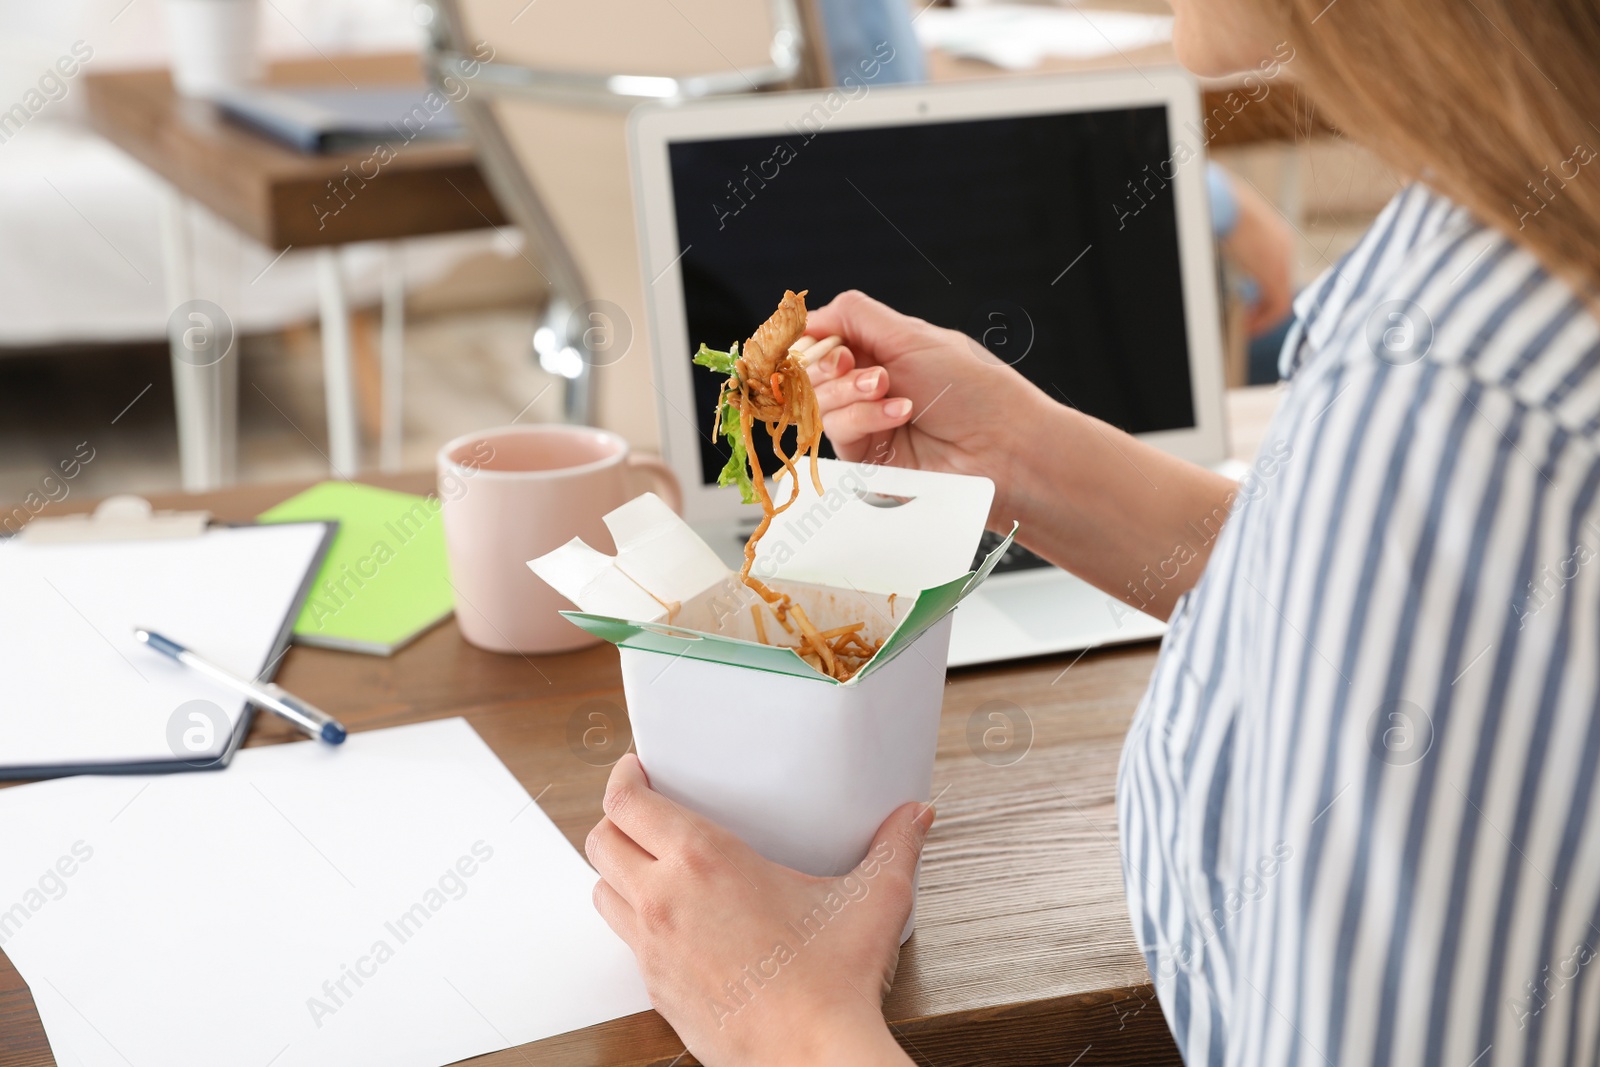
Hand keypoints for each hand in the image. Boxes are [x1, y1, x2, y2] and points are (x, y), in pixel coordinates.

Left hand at [587, 754, 928, 1066]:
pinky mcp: (657, 990)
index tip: (637, 770)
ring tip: (652, 863)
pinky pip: (627, 942)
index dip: (624, 778)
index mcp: (704, 861)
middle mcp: (666, 900)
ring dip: (619, 873)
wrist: (811, 1057)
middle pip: (601, 841)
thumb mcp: (870, 900)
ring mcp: (654, 950)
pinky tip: (676, 922)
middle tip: (642, 811)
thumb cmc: (831, 984)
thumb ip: (894, 847)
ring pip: (603, 893)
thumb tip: (914, 817)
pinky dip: (638, 922)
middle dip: (616, 820)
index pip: (628, 803)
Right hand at [803, 290, 1050, 528]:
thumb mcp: (912, 336)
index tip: (822, 339)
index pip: (823, 338)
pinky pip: (838, 431)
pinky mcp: (867, 458)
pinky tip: (898, 414)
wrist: (1001, 445)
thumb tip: (808, 315)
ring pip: (819, 401)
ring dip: (850, 391)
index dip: (814, 338)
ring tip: (889, 390)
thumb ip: (856, 316)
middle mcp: (870, 385)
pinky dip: (863, 417)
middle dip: (828, 365)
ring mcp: (867, 422)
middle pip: (811, 371)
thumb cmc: (971, 386)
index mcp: (882, 349)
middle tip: (854, 365)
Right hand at [1220, 172, 1295, 335]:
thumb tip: (1223, 254)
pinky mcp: (1274, 276)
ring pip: (1281, 300)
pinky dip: (1265, 320)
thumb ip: (1235, 245)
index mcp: (1276, 237)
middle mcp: (1284, 249)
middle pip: (1280, 287)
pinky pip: (1278, 307)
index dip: (1262, 293)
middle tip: (1247, 320)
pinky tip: (1249, 326)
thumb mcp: (1232, 227)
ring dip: (1264, 317)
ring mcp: (1282, 262)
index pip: (1277, 272)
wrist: (1225, 204)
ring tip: (1247, 327)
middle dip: (1262, 307)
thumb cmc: (1221, 209)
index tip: (1248, 305)